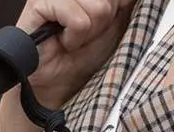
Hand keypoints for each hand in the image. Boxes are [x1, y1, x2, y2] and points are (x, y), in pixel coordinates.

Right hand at [14, 0, 137, 108]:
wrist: (55, 82)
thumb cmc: (81, 57)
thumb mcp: (112, 30)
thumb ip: (121, 7)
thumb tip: (134, 0)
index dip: (115, 12)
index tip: (102, 28)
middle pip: (108, 2)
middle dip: (103, 24)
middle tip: (85, 36)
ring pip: (98, 8)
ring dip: (89, 32)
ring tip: (74, 39)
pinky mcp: (39, 2)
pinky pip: (79, 21)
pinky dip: (75, 38)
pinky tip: (64, 42)